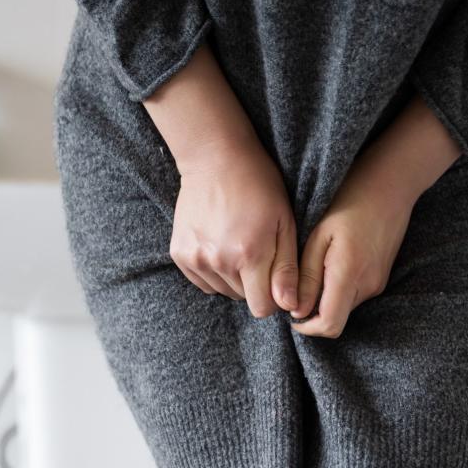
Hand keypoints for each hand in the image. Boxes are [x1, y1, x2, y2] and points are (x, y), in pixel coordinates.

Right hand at [170, 138, 297, 316]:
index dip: (273, 298)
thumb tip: (289, 306)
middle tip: (257, 251)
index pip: (261, 308)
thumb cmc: (259, 187)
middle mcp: (218, 260)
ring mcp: (195, 257)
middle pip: (243, 298)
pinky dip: (214, 272)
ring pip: (222, 291)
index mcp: (249, 255)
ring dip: (233, 278)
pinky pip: (202, 282)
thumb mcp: (284, 223)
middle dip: (254, 284)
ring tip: (237, 245)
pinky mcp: (179, 253)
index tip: (275, 279)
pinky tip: (220, 246)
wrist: (215, 159)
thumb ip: (286, 268)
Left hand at [289, 159, 412, 336]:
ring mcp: (377, 284)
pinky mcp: (381, 279)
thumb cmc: (348, 202)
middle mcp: (368, 286)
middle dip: (313, 312)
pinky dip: (338, 289)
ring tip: (314, 268)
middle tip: (296, 286)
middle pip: (336, 319)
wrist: (389, 187)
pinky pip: (354, 295)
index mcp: (349, 274)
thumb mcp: (318, 235)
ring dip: (325, 299)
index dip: (307, 327)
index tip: (291, 315)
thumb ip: (306, 276)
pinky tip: (330, 263)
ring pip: (344, 308)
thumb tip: (296, 311)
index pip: (330, 324)